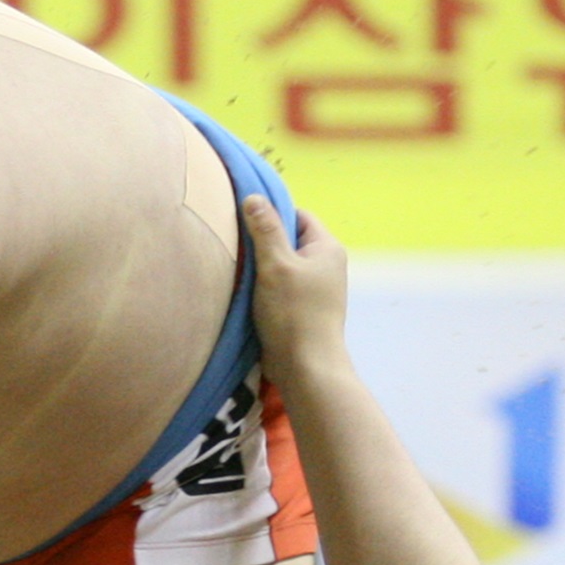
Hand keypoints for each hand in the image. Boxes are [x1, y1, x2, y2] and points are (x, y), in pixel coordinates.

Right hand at [239, 195, 344, 370]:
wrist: (306, 368)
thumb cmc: (293, 313)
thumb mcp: (275, 265)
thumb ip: (265, 230)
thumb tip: (253, 196)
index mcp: (327, 249)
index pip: (298, 215)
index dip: (272, 215)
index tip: (246, 222)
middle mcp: (327, 266)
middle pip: (290, 240)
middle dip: (264, 242)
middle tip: (238, 246)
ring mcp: (317, 289)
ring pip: (284, 265)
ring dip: (262, 267)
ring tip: (240, 269)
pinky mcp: (304, 309)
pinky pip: (282, 286)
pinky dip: (265, 287)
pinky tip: (247, 293)